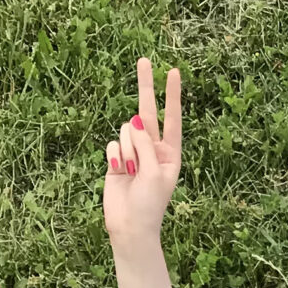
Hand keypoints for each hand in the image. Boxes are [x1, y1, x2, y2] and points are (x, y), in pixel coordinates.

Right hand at [102, 56, 181, 243]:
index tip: (174, 72)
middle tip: (145, 59)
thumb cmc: (149, 204)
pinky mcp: (116, 158)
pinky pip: (113, 143)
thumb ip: (146, 143)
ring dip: (127, 148)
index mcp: (170, 153)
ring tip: (131, 171)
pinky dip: (115, 156)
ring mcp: (134, 153)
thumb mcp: (154, 171)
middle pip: (148, 111)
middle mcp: (152, 149)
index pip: (172, 118)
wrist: (130, 227)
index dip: (172, 95)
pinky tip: (119, 172)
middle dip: (146, 87)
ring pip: (126, 130)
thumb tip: (133, 122)